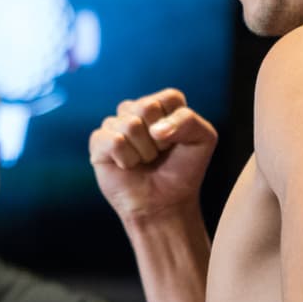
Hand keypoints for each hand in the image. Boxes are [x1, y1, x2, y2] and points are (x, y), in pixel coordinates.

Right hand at [89, 88, 217, 224]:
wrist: (165, 203)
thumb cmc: (184, 170)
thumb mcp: (203, 140)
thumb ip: (188, 121)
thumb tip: (154, 130)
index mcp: (163, 103)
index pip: (170, 97)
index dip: (177, 124)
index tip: (177, 141)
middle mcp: (137, 109)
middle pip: (146, 107)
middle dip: (159, 139)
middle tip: (159, 153)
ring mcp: (116, 124)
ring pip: (130, 124)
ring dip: (144, 152)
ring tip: (145, 161)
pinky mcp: (99, 142)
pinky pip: (113, 141)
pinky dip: (126, 159)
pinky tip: (128, 166)